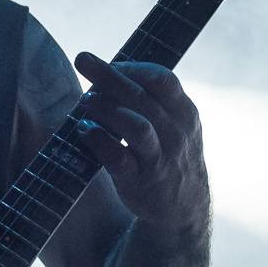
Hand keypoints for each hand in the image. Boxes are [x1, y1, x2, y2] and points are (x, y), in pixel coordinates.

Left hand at [71, 51, 209, 230]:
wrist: (184, 207)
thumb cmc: (169, 155)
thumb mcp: (174, 124)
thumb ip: (151, 100)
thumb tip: (107, 72)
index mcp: (184, 114)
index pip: (163, 80)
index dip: (134, 68)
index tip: (111, 65)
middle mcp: (175, 134)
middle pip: (142, 97)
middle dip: (110, 76)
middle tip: (82, 59)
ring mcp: (160, 159)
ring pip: (136, 127)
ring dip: (106, 109)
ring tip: (84, 99)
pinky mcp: (141, 182)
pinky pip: (120, 159)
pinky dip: (99, 142)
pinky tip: (84, 130)